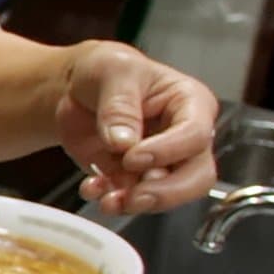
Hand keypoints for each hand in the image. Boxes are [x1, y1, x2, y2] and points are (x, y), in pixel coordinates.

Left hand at [56, 42, 218, 214]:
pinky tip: (92, 188)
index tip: (132, 157)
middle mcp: (185, 138)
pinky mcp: (136, 179)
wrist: (77, 89)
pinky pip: (132, 199)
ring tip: (107, 199)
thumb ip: (119, 106)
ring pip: (167, 195)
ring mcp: (162, 163)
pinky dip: (112, 199)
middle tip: (134, 197)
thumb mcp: (113, 71)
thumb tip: (124, 142)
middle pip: (197, 177)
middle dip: (166, 193)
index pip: (195, 135)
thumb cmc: (107, 71)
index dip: (167, 151)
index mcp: (191, 103)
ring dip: (135, 202)